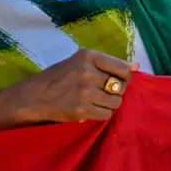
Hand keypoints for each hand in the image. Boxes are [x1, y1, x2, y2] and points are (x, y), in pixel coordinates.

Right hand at [0, 49, 135, 133]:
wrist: (34, 97)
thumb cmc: (59, 77)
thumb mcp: (81, 63)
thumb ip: (108, 64)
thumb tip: (137, 66)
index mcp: (88, 56)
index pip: (124, 69)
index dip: (125, 78)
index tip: (117, 81)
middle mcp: (88, 72)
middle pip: (121, 87)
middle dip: (116, 92)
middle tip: (103, 92)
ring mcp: (85, 92)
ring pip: (116, 102)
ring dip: (109, 104)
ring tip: (96, 100)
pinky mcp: (82, 110)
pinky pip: (106, 114)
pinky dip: (101, 113)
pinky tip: (90, 108)